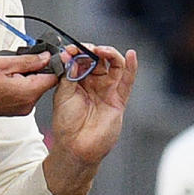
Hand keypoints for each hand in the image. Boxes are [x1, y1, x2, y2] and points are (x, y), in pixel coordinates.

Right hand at [0, 52, 59, 123]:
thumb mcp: (2, 63)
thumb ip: (28, 61)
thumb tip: (45, 58)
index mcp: (27, 92)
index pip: (53, 77)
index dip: (50, 64)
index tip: (43, 56)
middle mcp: (27, 104)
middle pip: (43, 82)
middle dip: (34, 70)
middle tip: (15, 62)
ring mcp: (20, 109)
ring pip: (32, 88)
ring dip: (23, 77)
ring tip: (4, 72)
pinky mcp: (13, 110)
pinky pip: (23, 94)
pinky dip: (17, 85)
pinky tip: (2, 80)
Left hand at [44, 45, 137, 194]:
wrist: (76, 145)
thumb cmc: (67, 123)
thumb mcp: (62, 93)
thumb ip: (67, 74)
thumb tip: (68, 56)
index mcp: (77, 80)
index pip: (81, 59)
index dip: (77, 51)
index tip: (70, 49)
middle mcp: (93, 83)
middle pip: (98, 60)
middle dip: (92, 50)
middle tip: (86, 49)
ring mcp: (106, 90)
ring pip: (113, 66)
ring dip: (109, 54)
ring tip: (102, 50)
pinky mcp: (118, 99)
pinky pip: (127, 81)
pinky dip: (131, 67)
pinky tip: (131, 55)